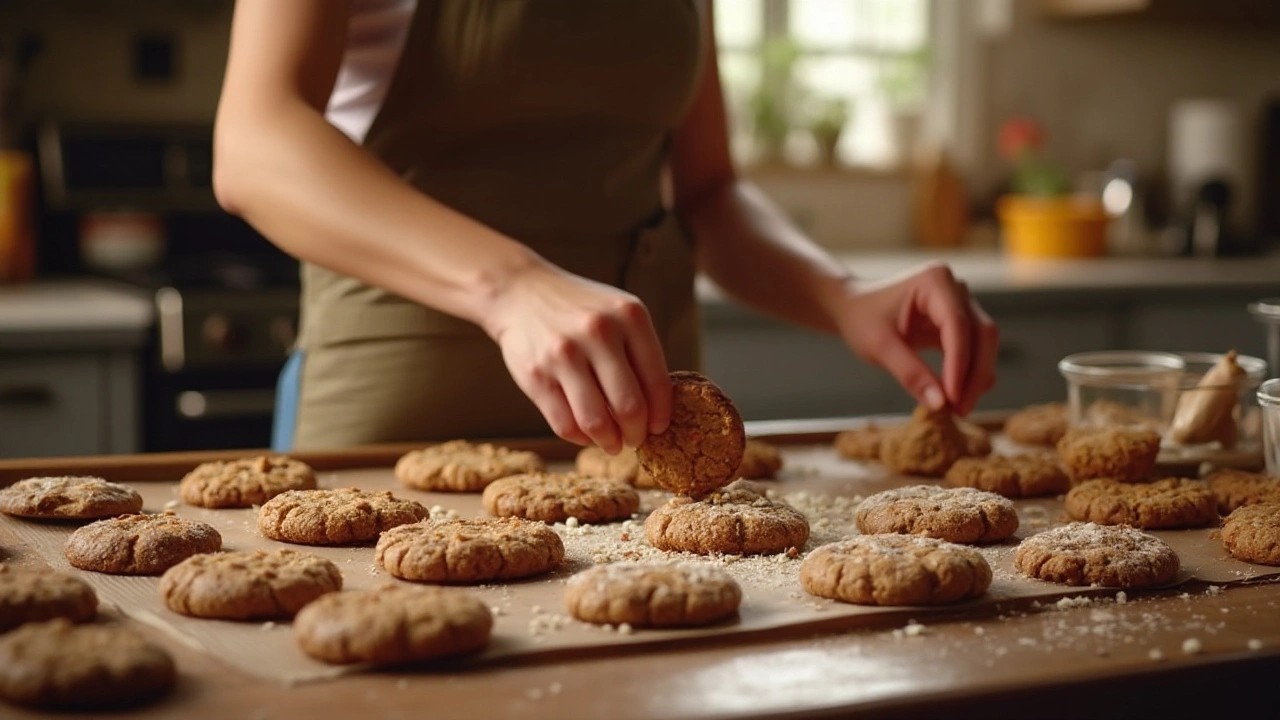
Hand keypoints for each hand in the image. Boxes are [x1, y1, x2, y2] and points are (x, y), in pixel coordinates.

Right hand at [481, 261, 671, 452]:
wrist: (521, 292)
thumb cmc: (580, 310)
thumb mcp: (619, 314)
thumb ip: (640, 353)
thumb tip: (657, 410)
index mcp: (629, 317)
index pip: (657, 381)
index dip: (661, 414)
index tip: (658, 427)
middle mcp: (598, 332)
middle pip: (630, 407)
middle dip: (637, 433)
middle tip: (635, 439)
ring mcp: (564, 354)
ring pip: (596, 422)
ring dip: (610, 442)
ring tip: (613, 443)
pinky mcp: (536, 375)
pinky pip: (565, 425)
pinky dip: (581, 438)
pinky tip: (587, 434)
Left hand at [832, 262, 998, 415]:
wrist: (854, 308)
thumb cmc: (862, 320)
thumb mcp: (879, 347)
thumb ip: (909, 373)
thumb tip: (940, 404)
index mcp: (935, 281)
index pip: (957, 325)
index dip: (959, 364)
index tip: (952, 399)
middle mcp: (956, 288)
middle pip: (982, 334)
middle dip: (974, 375)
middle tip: (959, 411)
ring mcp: (962, 303)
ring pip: (984, 343)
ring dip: (976, 378)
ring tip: (957, 409)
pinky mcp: (961, 321)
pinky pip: (976, 349)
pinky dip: (971, 374)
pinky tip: (958, 397)